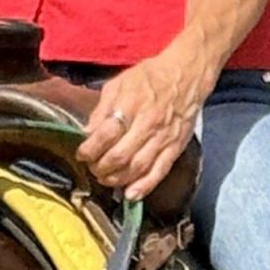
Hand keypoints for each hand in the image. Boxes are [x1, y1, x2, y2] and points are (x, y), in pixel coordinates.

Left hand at [77, 50, 209, 201]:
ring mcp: (163, 138)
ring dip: (117, 179)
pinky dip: (144, 186)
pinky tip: (131, 194)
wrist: (187, 75)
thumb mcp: (119, 83)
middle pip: (119, 155)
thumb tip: (87, 133)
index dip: (89, 149)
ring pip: (137, 167)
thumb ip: (102, 109)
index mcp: (131, 104)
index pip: (106, 134)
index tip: (82, 154)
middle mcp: (147, 124)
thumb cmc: (150, 77)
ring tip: (106, 179)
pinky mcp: (176, 147)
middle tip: (93, 168)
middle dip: (101, 167)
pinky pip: (159, 171)